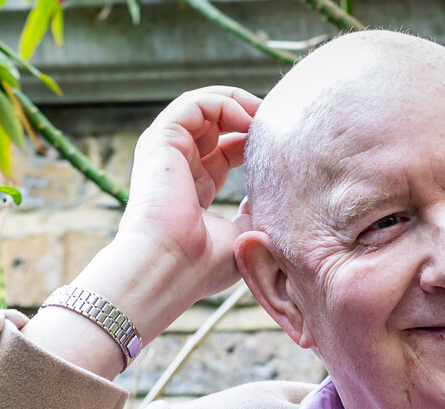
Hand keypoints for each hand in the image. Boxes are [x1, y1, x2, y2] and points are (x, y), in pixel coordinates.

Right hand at [110, 85, 261, 311]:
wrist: (168, 269)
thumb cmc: (201, 265)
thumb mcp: (243, 235)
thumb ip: (259, 212)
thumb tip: (280, 195)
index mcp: (195, 188)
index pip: (227, 149)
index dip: (255, 141)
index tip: (284, 144)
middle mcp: (179, 166)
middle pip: (216, 122)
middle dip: (249, 114)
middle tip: (279, 121)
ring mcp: (167, 152)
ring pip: (203, 106)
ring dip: (238, 103)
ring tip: (265, 115)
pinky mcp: (161, 141)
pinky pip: (193, 104)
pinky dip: (222, 103)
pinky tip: (246, 120)